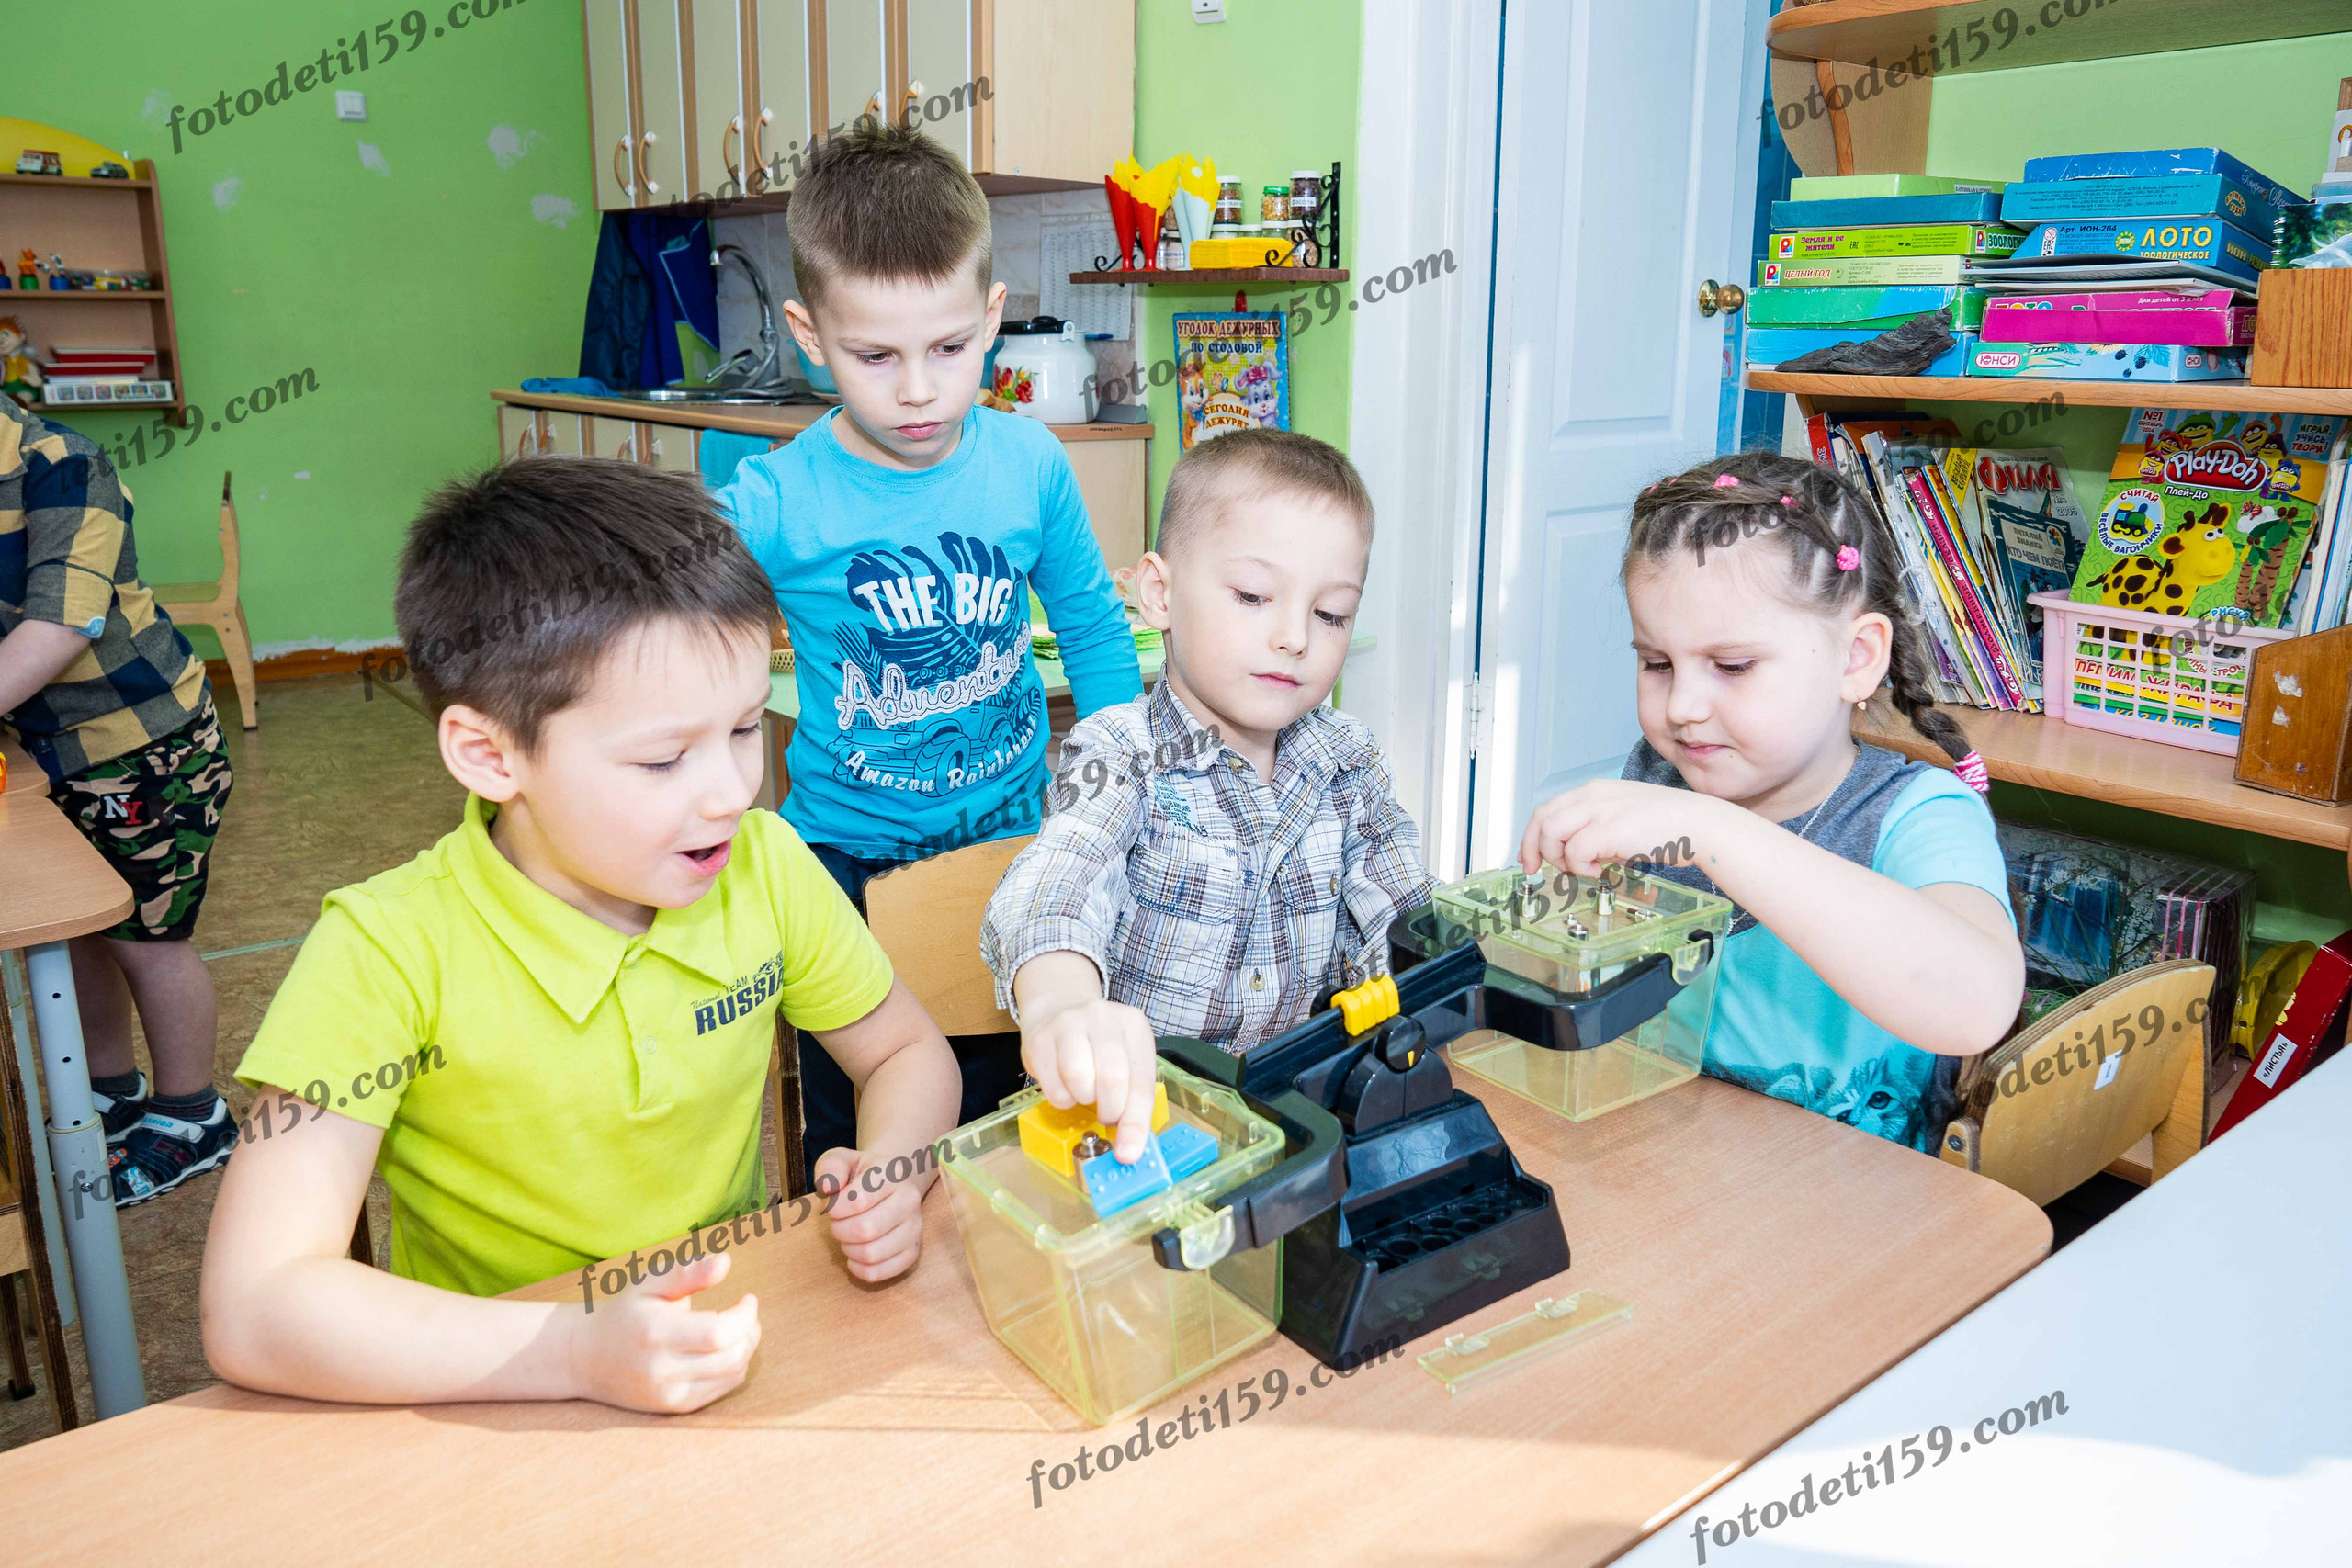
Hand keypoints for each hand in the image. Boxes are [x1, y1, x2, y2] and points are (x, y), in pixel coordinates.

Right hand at [566, 1252, 760, 1413]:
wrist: (585, 1357)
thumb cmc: (625, 1312)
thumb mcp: (650, 1282)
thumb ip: (689, 1272)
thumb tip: (726, 1262)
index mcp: (657, 1334)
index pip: (718, 1334)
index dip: (744, 1316)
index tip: (748, 1299)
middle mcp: (662, 1370)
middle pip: (731, 1358)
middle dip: (750, 1332)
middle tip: (746, 1314)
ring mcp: (669, 1394)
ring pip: (731, 1376)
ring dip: (745, 1350)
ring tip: (737, 1330)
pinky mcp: (673, 1408)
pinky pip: (720, 1391)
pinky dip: (732, 1369)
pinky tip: (722, 1351)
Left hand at [812, 1146, 925, 1282]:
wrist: (891, 1184)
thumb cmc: (861, 1175)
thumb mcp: (842, 1160)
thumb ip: (830, 1167)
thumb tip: (827, 1188)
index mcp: (892, 1174)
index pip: (857, 1200)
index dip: (835, 1208)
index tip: (834, 1205)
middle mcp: (909, 1200)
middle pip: (865, 1230)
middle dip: (840, 1230)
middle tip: (838, 1223)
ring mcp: (915, 1228)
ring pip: (872, 1254)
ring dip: (849, 1249)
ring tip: (848, 1237)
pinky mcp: (912, 1253)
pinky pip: (878, 1273)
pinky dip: (859, 1268)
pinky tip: (856, 1254)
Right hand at [1020, 991, 1160, 1163]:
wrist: (1057, 1008)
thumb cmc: (1097, 1044)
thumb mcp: (1125, 1056)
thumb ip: (1132, 1093)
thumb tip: (1131, 1145)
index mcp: (1134, 1025)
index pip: (1141, 1081)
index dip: (1135, 1123)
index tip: (1129, 1153)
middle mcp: (1103, 1018)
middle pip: (1112, 1079)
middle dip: (1110, 1111)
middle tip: (1107, 1116)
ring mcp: (1069, 1024)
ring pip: (1079, 1080)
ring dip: (1083, 1099)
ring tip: (1084, 1092)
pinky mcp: (1040, 1038)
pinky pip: (1053, 1086)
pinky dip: (1061, 1099)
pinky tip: (1065, 1086)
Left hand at [1518, 779, 1719, 878]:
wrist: (1698, 824)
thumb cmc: (1669, 826)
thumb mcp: (1624, 821)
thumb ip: (1599, 833)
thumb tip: (1583, 857)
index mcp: (1594, 791)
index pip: (1548, 809)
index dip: (1532, 835)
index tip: (1530, 857)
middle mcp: (1592, 796)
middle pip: (1542, 819)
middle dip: (1533, 848)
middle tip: (1536, 869)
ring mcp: (1598, 810)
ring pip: (1551, 833)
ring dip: (1558, 857)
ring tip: (1580, 869)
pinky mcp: (1607, 829)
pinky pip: (1574, 851)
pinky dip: (1579, 867)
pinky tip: (1599, 871)